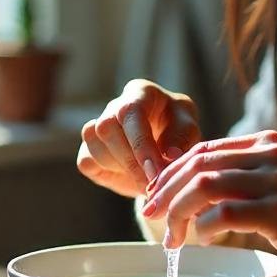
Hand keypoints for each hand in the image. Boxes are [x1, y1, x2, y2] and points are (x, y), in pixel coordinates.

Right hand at [76, 79, 201, 197]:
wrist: (164, 145)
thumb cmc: (179, 131)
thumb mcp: (189, 129)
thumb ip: (182, 139)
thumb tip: (170, 154)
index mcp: (140, 93)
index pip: (131, 112)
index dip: (141, 143)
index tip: (155, 171)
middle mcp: (114, 106)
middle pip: (107, 129)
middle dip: (130, 161)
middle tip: (152, 184)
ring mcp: (97, 126)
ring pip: (96, 147)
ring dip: (121, 169)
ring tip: (147, 180)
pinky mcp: (89, 148)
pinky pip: (86, 162)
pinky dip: (106, 174)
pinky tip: (129, 177)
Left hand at [140, 130, 276, 276]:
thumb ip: (243, 180)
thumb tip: (191, 191)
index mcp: (268, 144)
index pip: (203, 150)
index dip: (172, 173)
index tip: (154, 196)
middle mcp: (271, 154)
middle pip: (198, 164)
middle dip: (166, 191)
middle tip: (150, 216)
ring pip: (205, 185)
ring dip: (179, 212)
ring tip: (171, 237)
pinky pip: (225, 213)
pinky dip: (204, 227)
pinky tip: (203, 241)